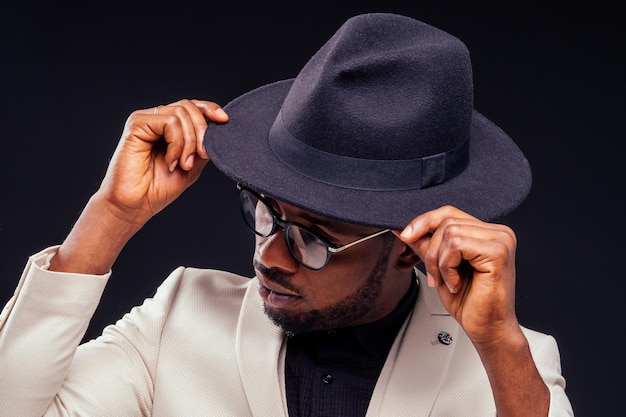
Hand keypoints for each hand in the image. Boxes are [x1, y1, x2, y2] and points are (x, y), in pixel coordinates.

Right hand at [98, 99, 227, 225]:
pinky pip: (169, 122)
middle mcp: (157, 119)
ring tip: (182, 164)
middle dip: (201, 131)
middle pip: (189, 107)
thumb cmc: (158, 188)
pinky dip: (177, 143)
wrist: (137, 204)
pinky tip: (171, 161)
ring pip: (181, 113)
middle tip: (201, 155)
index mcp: (169, 127)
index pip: (192, 107)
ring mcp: (146, 120)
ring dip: (189, 142)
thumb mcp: (192, 166)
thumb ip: (202, 146)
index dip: (209, 109)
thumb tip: (217, 130)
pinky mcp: (137, 124)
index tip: (224, 120)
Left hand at [395, 205, 518, 345]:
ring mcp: (501, 240)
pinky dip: (448, 267)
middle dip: (431, 251)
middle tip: (435, 277)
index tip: (406, 235)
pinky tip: (457, 283)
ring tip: (448, 281)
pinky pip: (457, 246)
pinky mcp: (498, 252)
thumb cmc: (470, 303)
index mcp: (486, 233)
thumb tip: (405, 231)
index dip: (425, 222)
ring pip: (449, 233)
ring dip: (439, 262)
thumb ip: (427, 246)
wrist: (487, 329)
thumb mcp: (440, 267)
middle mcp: (498, 232)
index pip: (449, 213)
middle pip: (447, 222)